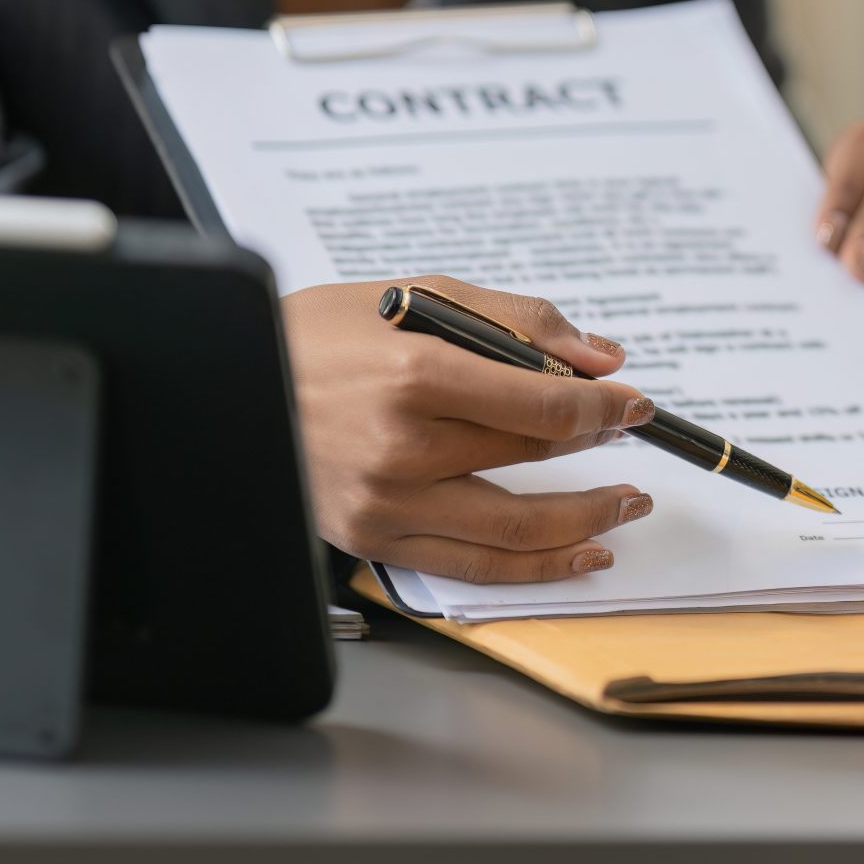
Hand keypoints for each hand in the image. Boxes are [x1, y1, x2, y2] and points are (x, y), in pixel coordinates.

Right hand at [281, 275, 656, 583]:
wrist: (230, 381)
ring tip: (627, 503)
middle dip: (598, 447)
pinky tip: (582, 552)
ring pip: (516, 529)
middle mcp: (402, 446)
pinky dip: (539, 566)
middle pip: (532, 459)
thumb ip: (519, 322)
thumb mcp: (418, 295)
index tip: (634, 402)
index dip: (605, 407)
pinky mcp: (372, 538)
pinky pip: (474, 567)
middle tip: (631, 436)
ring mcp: (386, 502)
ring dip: (588, 519)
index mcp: (415, 374)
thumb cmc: (322, 333)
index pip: (544, 407)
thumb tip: (602, 356)